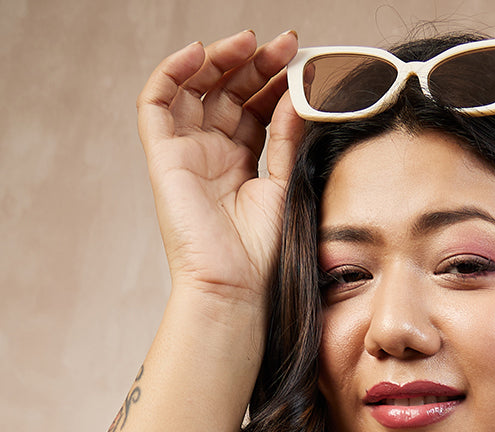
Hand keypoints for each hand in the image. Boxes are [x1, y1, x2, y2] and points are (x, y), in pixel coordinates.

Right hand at [136, 30, 302, 304]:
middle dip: (252, 64)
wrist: (235, 287)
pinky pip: (155, 102)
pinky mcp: (163, 156)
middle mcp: (210, 153)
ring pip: (193, 87)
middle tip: (282, 46)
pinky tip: (200, 53)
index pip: (253, 106)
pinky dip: (172, 71)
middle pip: (226, 91)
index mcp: (240, 161)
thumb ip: (289, 140)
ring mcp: (185, 152)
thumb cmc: (262, 254)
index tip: (299, 61)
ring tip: (248, 43)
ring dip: (218, 59)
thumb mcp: (285, 185)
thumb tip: (300, 96)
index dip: (273, 81)